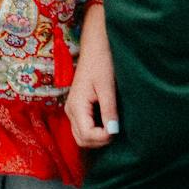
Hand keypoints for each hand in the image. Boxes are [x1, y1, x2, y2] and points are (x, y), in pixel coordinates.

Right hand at [65, 3, 118, 148]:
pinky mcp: (78, 108)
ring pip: (82, 137)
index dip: (103, 137)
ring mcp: (72, 110)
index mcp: (76, 106)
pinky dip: (95, 131)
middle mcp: (70, 111)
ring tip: (113, 126)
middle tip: (116, 130)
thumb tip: (113, 132)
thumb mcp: (107, 87)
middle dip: (100, 141)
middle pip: (82, 140)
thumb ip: (109, 110)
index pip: (87, 135)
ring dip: (98, 137)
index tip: (117, 128)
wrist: (95, 47)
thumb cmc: (101, 63)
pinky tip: (108, 122)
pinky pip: (84, 128)